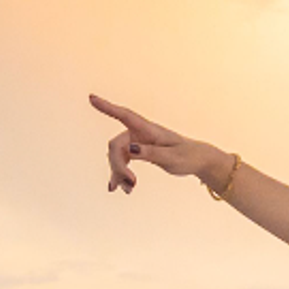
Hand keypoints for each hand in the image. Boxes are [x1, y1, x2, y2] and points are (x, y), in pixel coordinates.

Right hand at [89, 95, 230, 195]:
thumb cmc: (188, 156)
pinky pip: (123, 162)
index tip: (91, 98)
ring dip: (119, 174)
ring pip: (117, 156)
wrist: (198, 160)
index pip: (125, 115)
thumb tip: (129, 149)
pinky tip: (121, 189)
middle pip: (116, 146)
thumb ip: (150, 153)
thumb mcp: (171, 158)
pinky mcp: (138, 151)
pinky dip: (121, 175)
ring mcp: (138, 142)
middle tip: (131, 185)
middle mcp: (140, 133)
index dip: (107, 107)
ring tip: (129, 190)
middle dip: (118, 166)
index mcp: (149, 130)